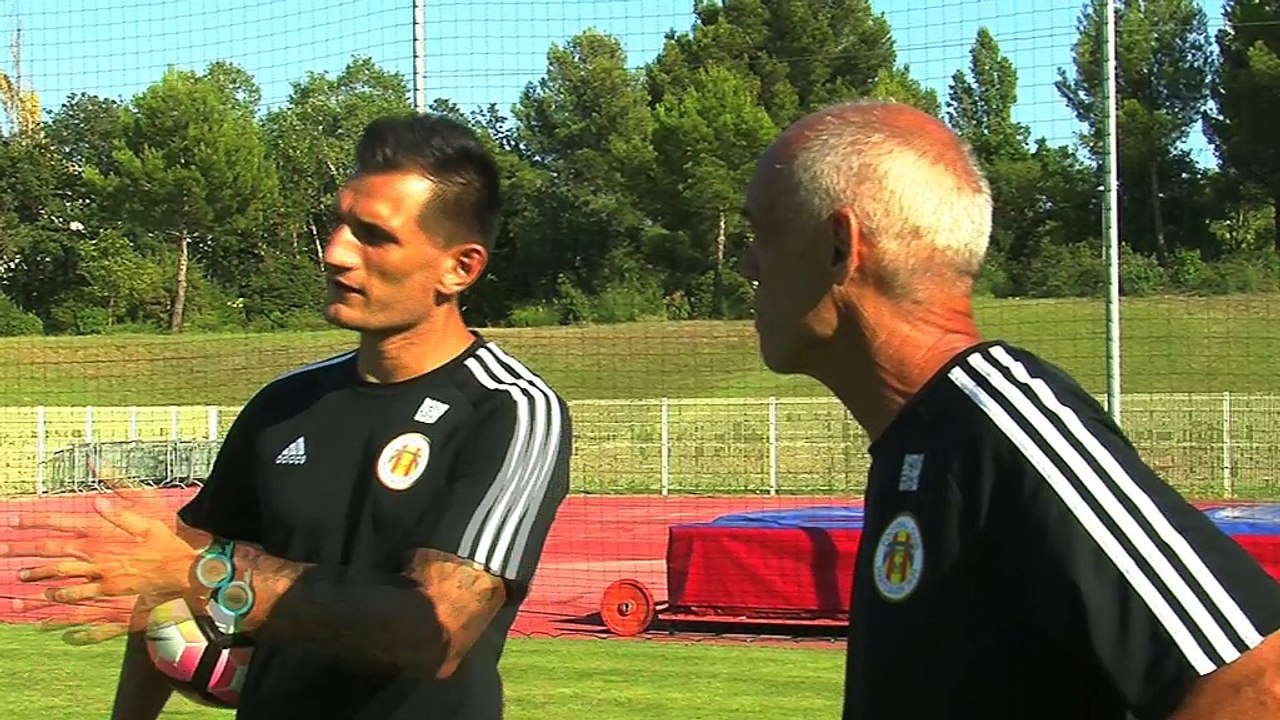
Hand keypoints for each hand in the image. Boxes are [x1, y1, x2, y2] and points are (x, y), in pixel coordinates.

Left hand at [2, 468, 200, 623]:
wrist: (183, 570)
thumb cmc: (166, 541)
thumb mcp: (147, 517)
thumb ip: (120, 510)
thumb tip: (97, 501)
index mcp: (101, 537)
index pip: (59, 528)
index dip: (34, 524)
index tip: (12, 522)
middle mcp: (96, 559)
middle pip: (52, 557)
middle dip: (25, 555)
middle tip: (3, 553)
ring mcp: (101, 578)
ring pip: (62, 580)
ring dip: (38, 579)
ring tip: (20, 578)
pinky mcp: (110, 591)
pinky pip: (80, 597)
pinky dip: (62, 598)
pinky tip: (52, 597)